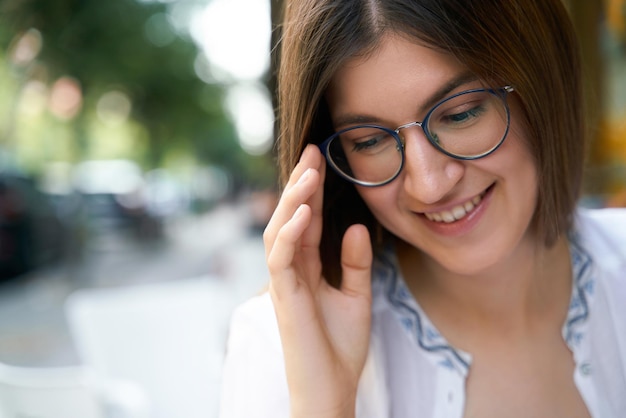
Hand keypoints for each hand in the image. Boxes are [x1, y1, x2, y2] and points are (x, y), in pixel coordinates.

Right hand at [264, 144, 372, 417]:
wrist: (333, 388)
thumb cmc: (340, 347)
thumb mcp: (356, 296)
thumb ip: (354, 263)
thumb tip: (353, 226)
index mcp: (307, 268)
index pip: (306, 221)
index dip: (312, 190)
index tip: (322, 159)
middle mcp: (292, 271)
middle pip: (290, 219)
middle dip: (300, 185)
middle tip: (313, 152)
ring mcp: (284, 283)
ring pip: (280, 232)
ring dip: (293, 201)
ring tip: (308, 173)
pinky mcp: (284, 298)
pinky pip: (280, 258)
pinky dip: (290, 233)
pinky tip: (304, 211)